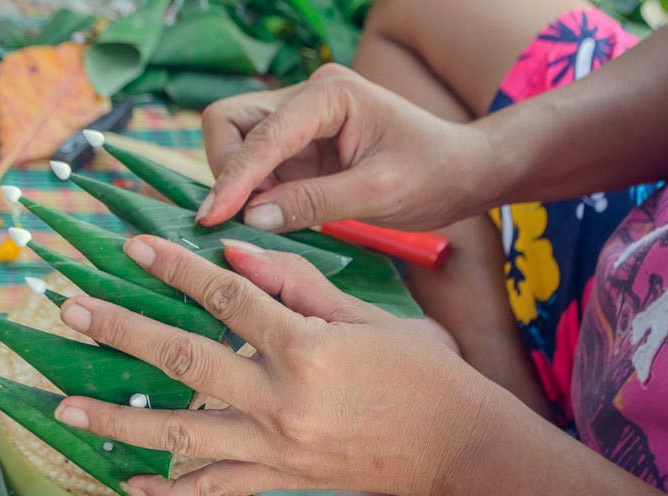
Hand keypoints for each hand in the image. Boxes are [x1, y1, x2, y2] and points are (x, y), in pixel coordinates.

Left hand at [53, 236, 494, 495]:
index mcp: (305, 347)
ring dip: (117, 419)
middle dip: (120, 330)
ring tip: (65, 409)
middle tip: (70, 310)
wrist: (457, 446)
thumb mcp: (367, 314)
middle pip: (183, 357)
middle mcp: (280, 398)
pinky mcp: (278, 476)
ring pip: (179, 431)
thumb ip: (297, 282)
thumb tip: (236, 250)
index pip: (226, 295)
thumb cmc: (422, 372)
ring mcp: (274, 445)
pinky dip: (171, 489)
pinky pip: (213, 487)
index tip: (134, 247)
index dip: (176, 267)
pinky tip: (133, 483)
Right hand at [197, 64, 493, 231]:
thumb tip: (252, 219)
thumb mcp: (377, 194)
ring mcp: (301, 121)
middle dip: (228, 171)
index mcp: (331, 95)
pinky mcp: (301, 147)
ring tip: (264, 222)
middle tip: (241, 218)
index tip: (211, 217)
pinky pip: (259, 167)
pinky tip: (271, 218)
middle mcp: (308, 98)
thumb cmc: (433, 175)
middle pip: (231, 123)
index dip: (233, 177)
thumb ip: (313, 203)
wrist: (462, 172)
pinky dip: (255, 194)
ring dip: (239, 185)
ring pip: (237, 144)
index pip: (261, 133)